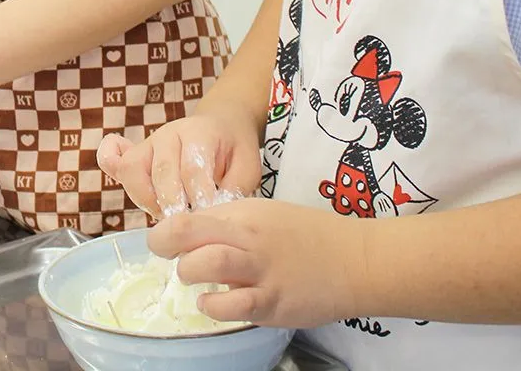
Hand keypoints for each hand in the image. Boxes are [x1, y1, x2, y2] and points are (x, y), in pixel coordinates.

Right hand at [97, 105, 261, 217]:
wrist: (222, 124)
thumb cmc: (233, 150)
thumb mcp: (248, 168)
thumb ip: (234, 189)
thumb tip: (215, 216)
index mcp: (199, 132)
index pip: (192, 168)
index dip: (198, 198)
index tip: (206, 222)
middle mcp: (169, 134)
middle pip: (162, 172)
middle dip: (173, 206)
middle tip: (185, 230)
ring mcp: (148, 143)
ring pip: (134, 171)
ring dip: (147, 201)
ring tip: (166, 220)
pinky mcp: (135, 154)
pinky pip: (113, 161)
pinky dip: (110, 170)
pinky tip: (127, 190)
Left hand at [149, 197, 368, 328]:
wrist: (356, 260)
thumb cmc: (307, 236)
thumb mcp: (264, 213)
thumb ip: (227, 222)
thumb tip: (188, 235)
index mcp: (243, 214)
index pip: (188, 217)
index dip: (164, 232)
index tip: (164, 243)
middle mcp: (249, 238)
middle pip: (187, 234)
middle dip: (166, 248)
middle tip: (175, 260)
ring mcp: (261, 271)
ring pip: (207, 264)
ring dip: (190, 273)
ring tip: (195, 280)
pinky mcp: (274, 303)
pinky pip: (234, 306)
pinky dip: (214, 307)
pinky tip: (214, 304)